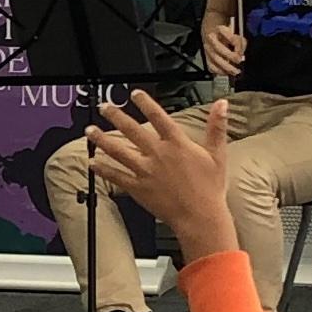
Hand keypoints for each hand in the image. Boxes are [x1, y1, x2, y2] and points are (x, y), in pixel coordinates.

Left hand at [89, 91, 235, 259]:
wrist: (201, 217)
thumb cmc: (210, 189)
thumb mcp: (218, 154)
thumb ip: (217, 127)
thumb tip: (221, 104)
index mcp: (176, 144)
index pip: (158, 116)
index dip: (145, 103)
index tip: (134, 94)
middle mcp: (158, 154)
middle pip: (132, 130)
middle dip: (115, 116)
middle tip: (104, 107)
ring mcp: (146, 171)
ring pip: (118, 151)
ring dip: (102, 139)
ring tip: (90, 130)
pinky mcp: (138, 188)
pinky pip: (116, 176)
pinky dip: (103, 169)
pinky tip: (92, 163)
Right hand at [199, 9, 247, 77]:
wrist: (213, 33)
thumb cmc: (226, 34)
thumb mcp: (236, 33)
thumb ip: (240, 42)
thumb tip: (241, 53)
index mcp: (220, 29)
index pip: (230, 36)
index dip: (237, 45)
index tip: (241, 51)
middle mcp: (212, 38)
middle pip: (219, 48)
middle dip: (230, 56)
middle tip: (238, 60)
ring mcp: (208, 48)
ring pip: (215, 58)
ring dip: (226, 66)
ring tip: (235, 71)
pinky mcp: (206, 57)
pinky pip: (211, 66)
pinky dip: (219, 71)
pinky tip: (226, 72)